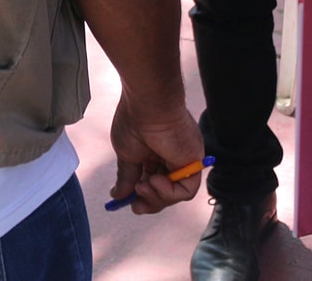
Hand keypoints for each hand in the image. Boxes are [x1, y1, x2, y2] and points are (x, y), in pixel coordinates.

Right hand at [108, 93, 205, 215]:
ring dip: (157, 198)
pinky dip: (169, 193)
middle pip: (165, 191)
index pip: (152, 181)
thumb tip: (118, 196)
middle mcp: (171, 156)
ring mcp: (183, 160)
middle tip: (136, 205)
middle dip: (149, 202)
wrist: (148, 105)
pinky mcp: (194, 162)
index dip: (142, 196)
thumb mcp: (126, 155)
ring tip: (143, 184)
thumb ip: (127, 177)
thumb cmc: (134, 123)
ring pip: (175, 194)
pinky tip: (156, 181)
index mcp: (154, 152)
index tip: (130, 204)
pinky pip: (187, 191)